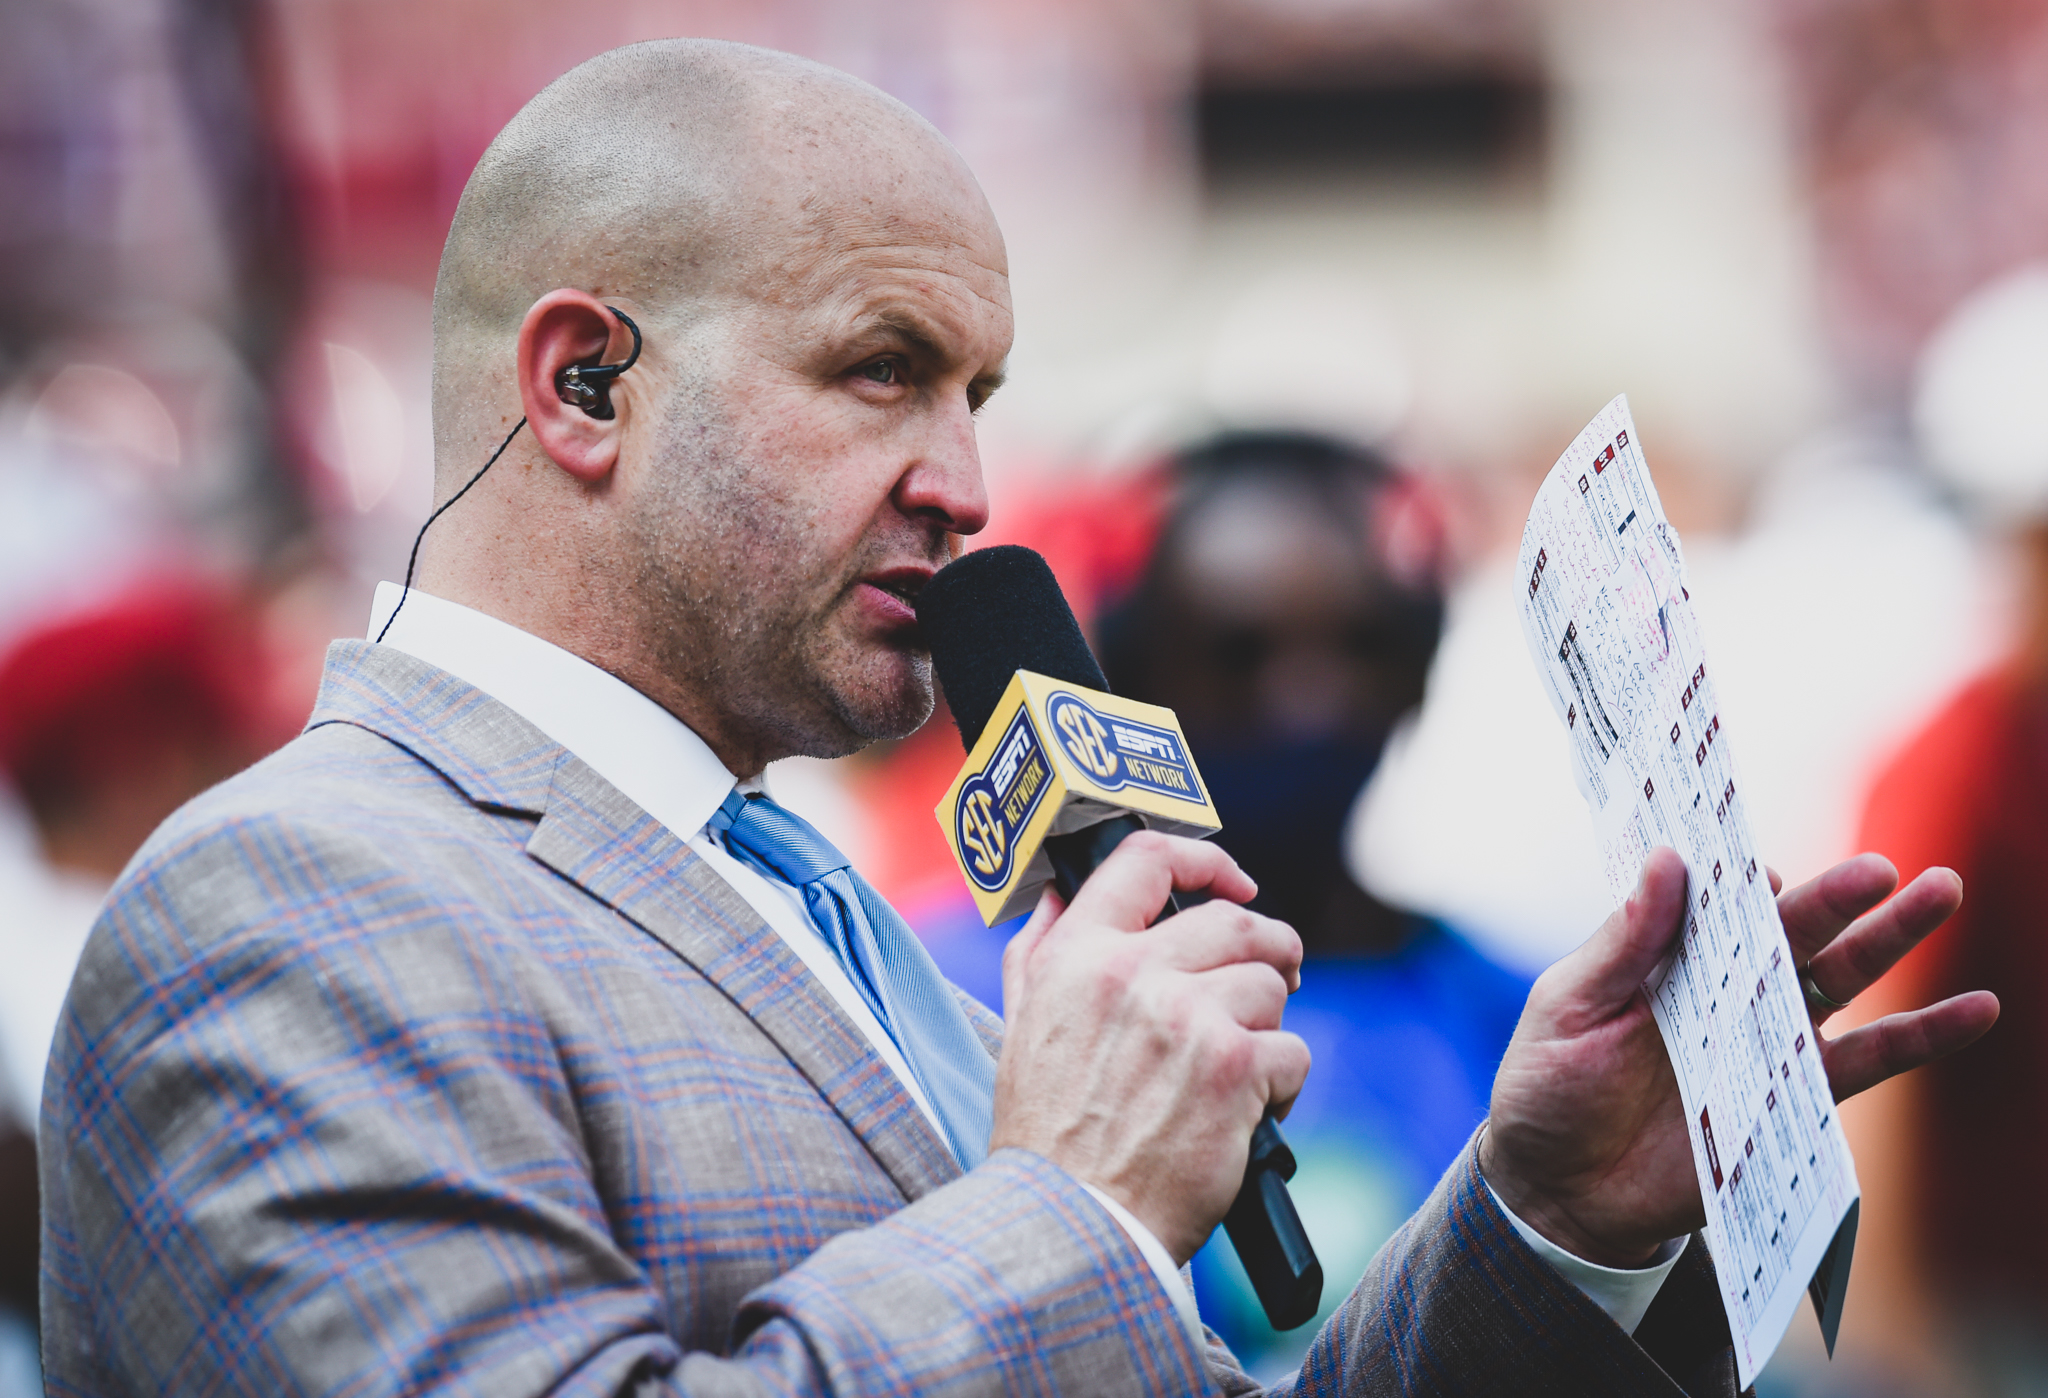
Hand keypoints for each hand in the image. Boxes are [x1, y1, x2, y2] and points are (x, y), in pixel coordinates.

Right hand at [991, 831, 1308, 1263]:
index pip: (1147, 860)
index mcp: (1076, 954)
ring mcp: (1187, 1016)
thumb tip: (1058, 892)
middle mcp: (1131, 973)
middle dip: (1268, 947)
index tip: (1234, 881)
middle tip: (1278, 972)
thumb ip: (1038, 950)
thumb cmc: (1045, 1137)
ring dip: (1267, 1026)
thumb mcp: (1019, 1025)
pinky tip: (1248, 1115)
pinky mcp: (1235, 1066)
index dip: (1204, 860)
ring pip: (1270, 986)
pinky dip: (1282, 1087)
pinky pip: (1291, 1051)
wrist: (1071, 1222)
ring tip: (1242, 1068)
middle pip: (1233, 922)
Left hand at [1480, 848, 1997, 1267]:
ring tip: (1946, 891)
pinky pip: (1865, 1062)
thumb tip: (1670, 858)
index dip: (1746, 874)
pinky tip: (1974, 1009)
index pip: (1722, 897)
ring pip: (1841, 980)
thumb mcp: (1568, 1006)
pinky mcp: (1790, 1097)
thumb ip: (1623, 941)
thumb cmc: (1548, 1088)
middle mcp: (1726, 986)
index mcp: (1670, 953)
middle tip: (1890, 868)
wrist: (1558, 1190)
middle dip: (1844, 894)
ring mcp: (1764, 1040)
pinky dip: (1920, 1035)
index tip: (1762, 864)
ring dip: (1895, 940)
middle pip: (1796, 928)